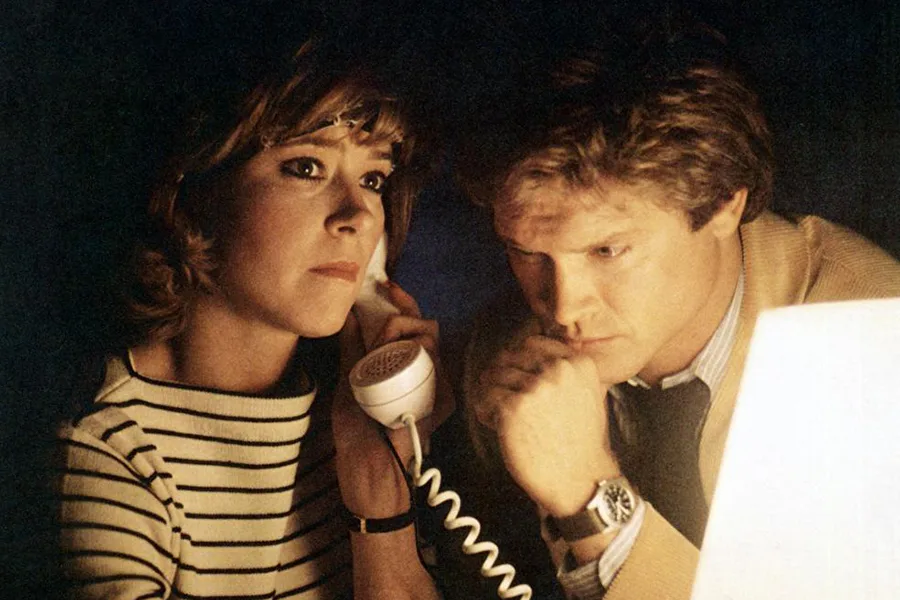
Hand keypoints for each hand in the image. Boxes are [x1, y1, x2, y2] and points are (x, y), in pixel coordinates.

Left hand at [332, 282, 453, 516]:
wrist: (370, 477)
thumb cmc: (358, 438)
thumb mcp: (348, 387)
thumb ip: (351, 353)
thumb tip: (347, 317)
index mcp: (403, 368)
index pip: (411, 324)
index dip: (403, 301)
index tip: (385, 285)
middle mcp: (424, 374)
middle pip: (423, 326)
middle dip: (397, 318)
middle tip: (375, 332)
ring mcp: (435, 386)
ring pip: (427, 340)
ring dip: (397, 338)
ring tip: (376, 358)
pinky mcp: (441, 400)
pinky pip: (433, 364)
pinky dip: (412, 357)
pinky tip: (394, 367)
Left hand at [475, 335, 619, 515]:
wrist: (581, 480)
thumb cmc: (583, 443)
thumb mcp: (590, 395)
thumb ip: (567, 372)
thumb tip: (530, 353)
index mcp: (577, 363)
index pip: (532, 343)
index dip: (517, 359)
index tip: (514, 375)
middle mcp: (557, 370)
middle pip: (509, 358)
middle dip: (500, 376)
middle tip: (500, 395)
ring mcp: (534, 387)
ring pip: (493, 376)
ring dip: (491, 395)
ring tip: (500, 416)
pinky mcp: (513, 408)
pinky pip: (484, 398)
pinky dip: (485, 412)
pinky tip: (497, 427)